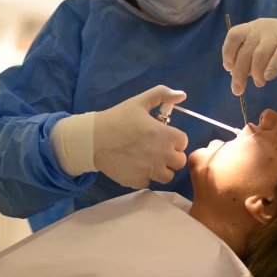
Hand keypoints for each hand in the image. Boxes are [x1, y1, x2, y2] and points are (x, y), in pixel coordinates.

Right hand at [52, 86, 188, 188]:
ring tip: (148, 160)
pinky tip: (135, 166)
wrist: (93, 138)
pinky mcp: (137, 181)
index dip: (174, 139)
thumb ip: (162, 94)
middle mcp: (161, 154)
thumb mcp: (140, 101)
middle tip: (157, 150)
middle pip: (179, 162)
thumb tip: (182, 95)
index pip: (183, 142)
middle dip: (171, 156)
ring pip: (167, 176)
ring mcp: (150, 170)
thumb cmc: (118, 118)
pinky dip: (144, 176)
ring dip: (160, 169)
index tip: (163, 137)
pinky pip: (149, 182)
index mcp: (165, 135)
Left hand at [222, 18, 276, 94]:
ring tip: (259, 84)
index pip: (234, 36)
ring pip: (260, 53)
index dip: (228, 52)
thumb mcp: (266, 51)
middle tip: (238, 89)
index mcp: (253, 28)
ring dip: (256, 72)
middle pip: (246, 50)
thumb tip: (237, 75)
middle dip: (239, 72)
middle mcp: (262, 27)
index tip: (229, 69)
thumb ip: (252, 60)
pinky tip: (269, 77)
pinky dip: (272, 67)